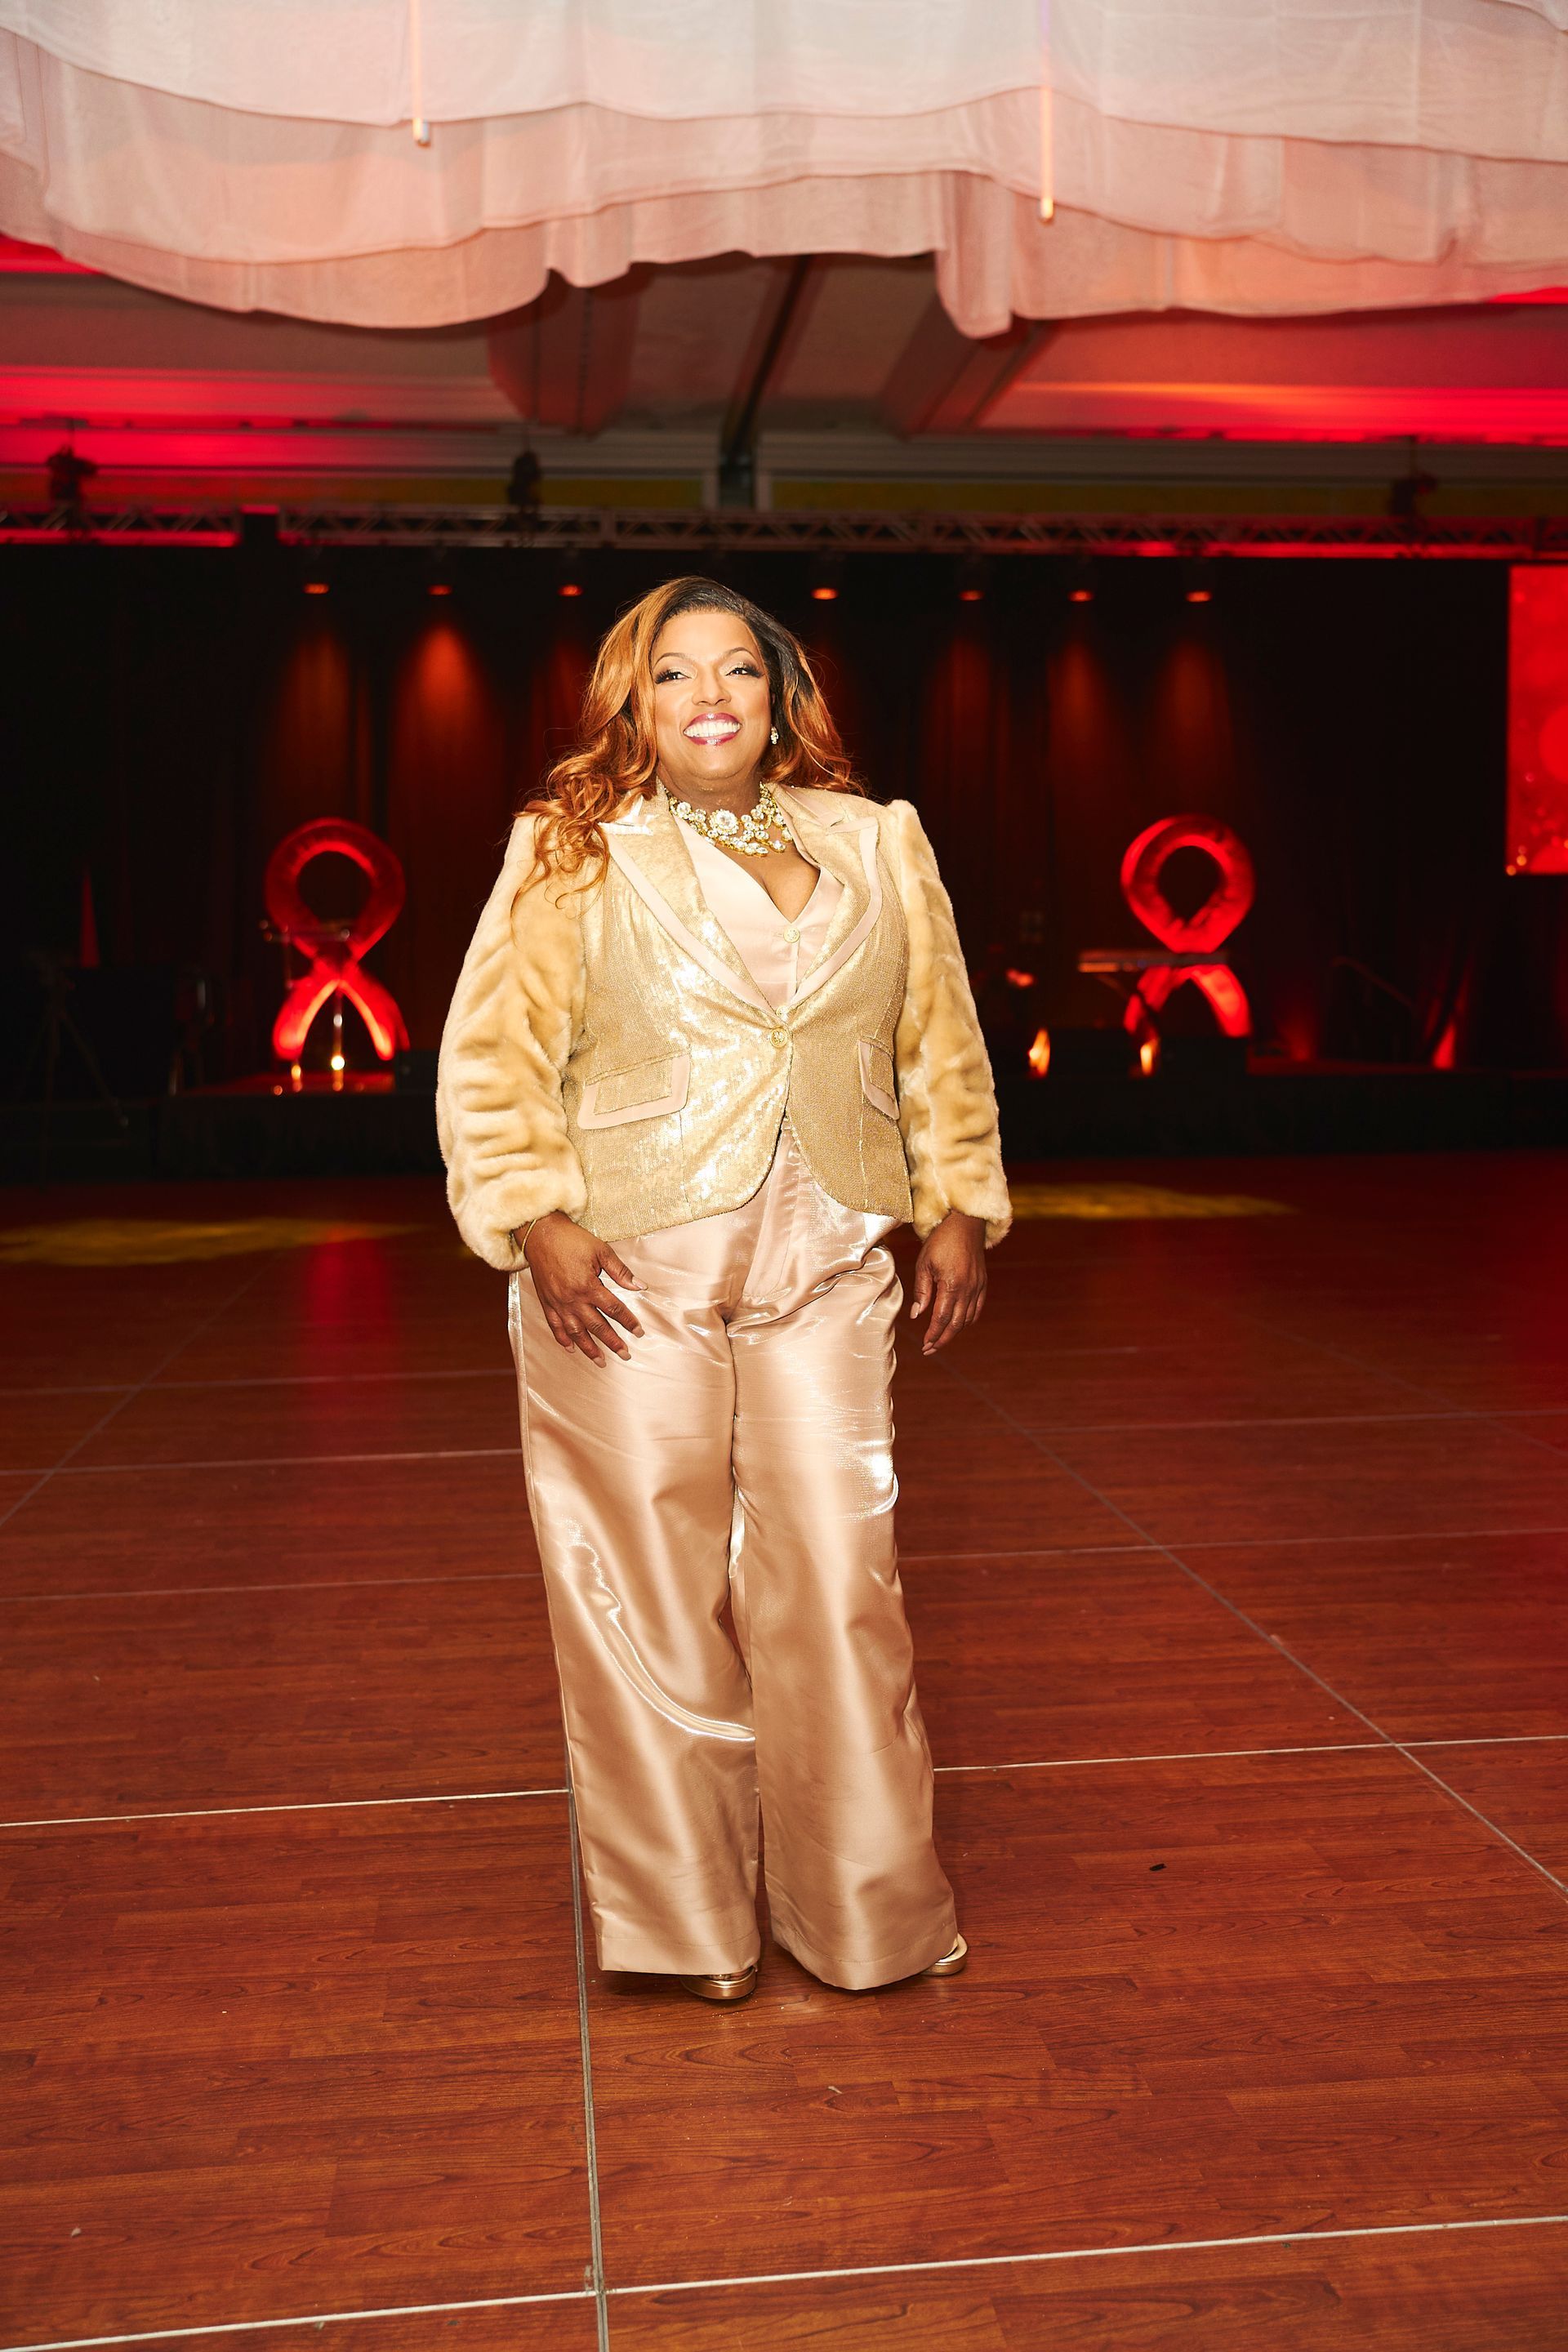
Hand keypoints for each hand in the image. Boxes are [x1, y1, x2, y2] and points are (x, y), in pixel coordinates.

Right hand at [519, 1213, 645, 1364]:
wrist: (541, 1233)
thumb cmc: (572, 1240)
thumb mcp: (601, 1250)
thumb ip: (620, 1271)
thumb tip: (640, 1286)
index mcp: (588, 1286)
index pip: (614, 1309)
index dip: (628, 1321)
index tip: (639, 1332)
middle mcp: (572, 1299)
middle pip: (597, 1326)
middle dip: (612, 1342)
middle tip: (626, 1355)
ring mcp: (558, 1303)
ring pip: (576, 1332)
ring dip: (589, 1349)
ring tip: (601, 1361)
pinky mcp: (546, 1302)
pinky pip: (554, 1326)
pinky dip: (562, 1339)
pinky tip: (571, 1349)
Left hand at [909, 1211, 986, 1355]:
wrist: (965, 1224)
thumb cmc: (941, 1241)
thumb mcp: (924, 1264)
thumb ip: (922, 1291)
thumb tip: (917, 1315)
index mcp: (952, 1285)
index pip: (942, 1318)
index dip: (933, 1334)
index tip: (924, 1345)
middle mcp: (968, 1289)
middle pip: (956, 1324)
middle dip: (942, 1339)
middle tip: (930, 1349)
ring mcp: (978, 1287)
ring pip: (967, 1319)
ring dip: (954, 1332)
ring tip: (940, 1338)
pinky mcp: (983, 1284)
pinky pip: (977, 1309)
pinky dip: (967, 1320)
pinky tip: (957, 1324)